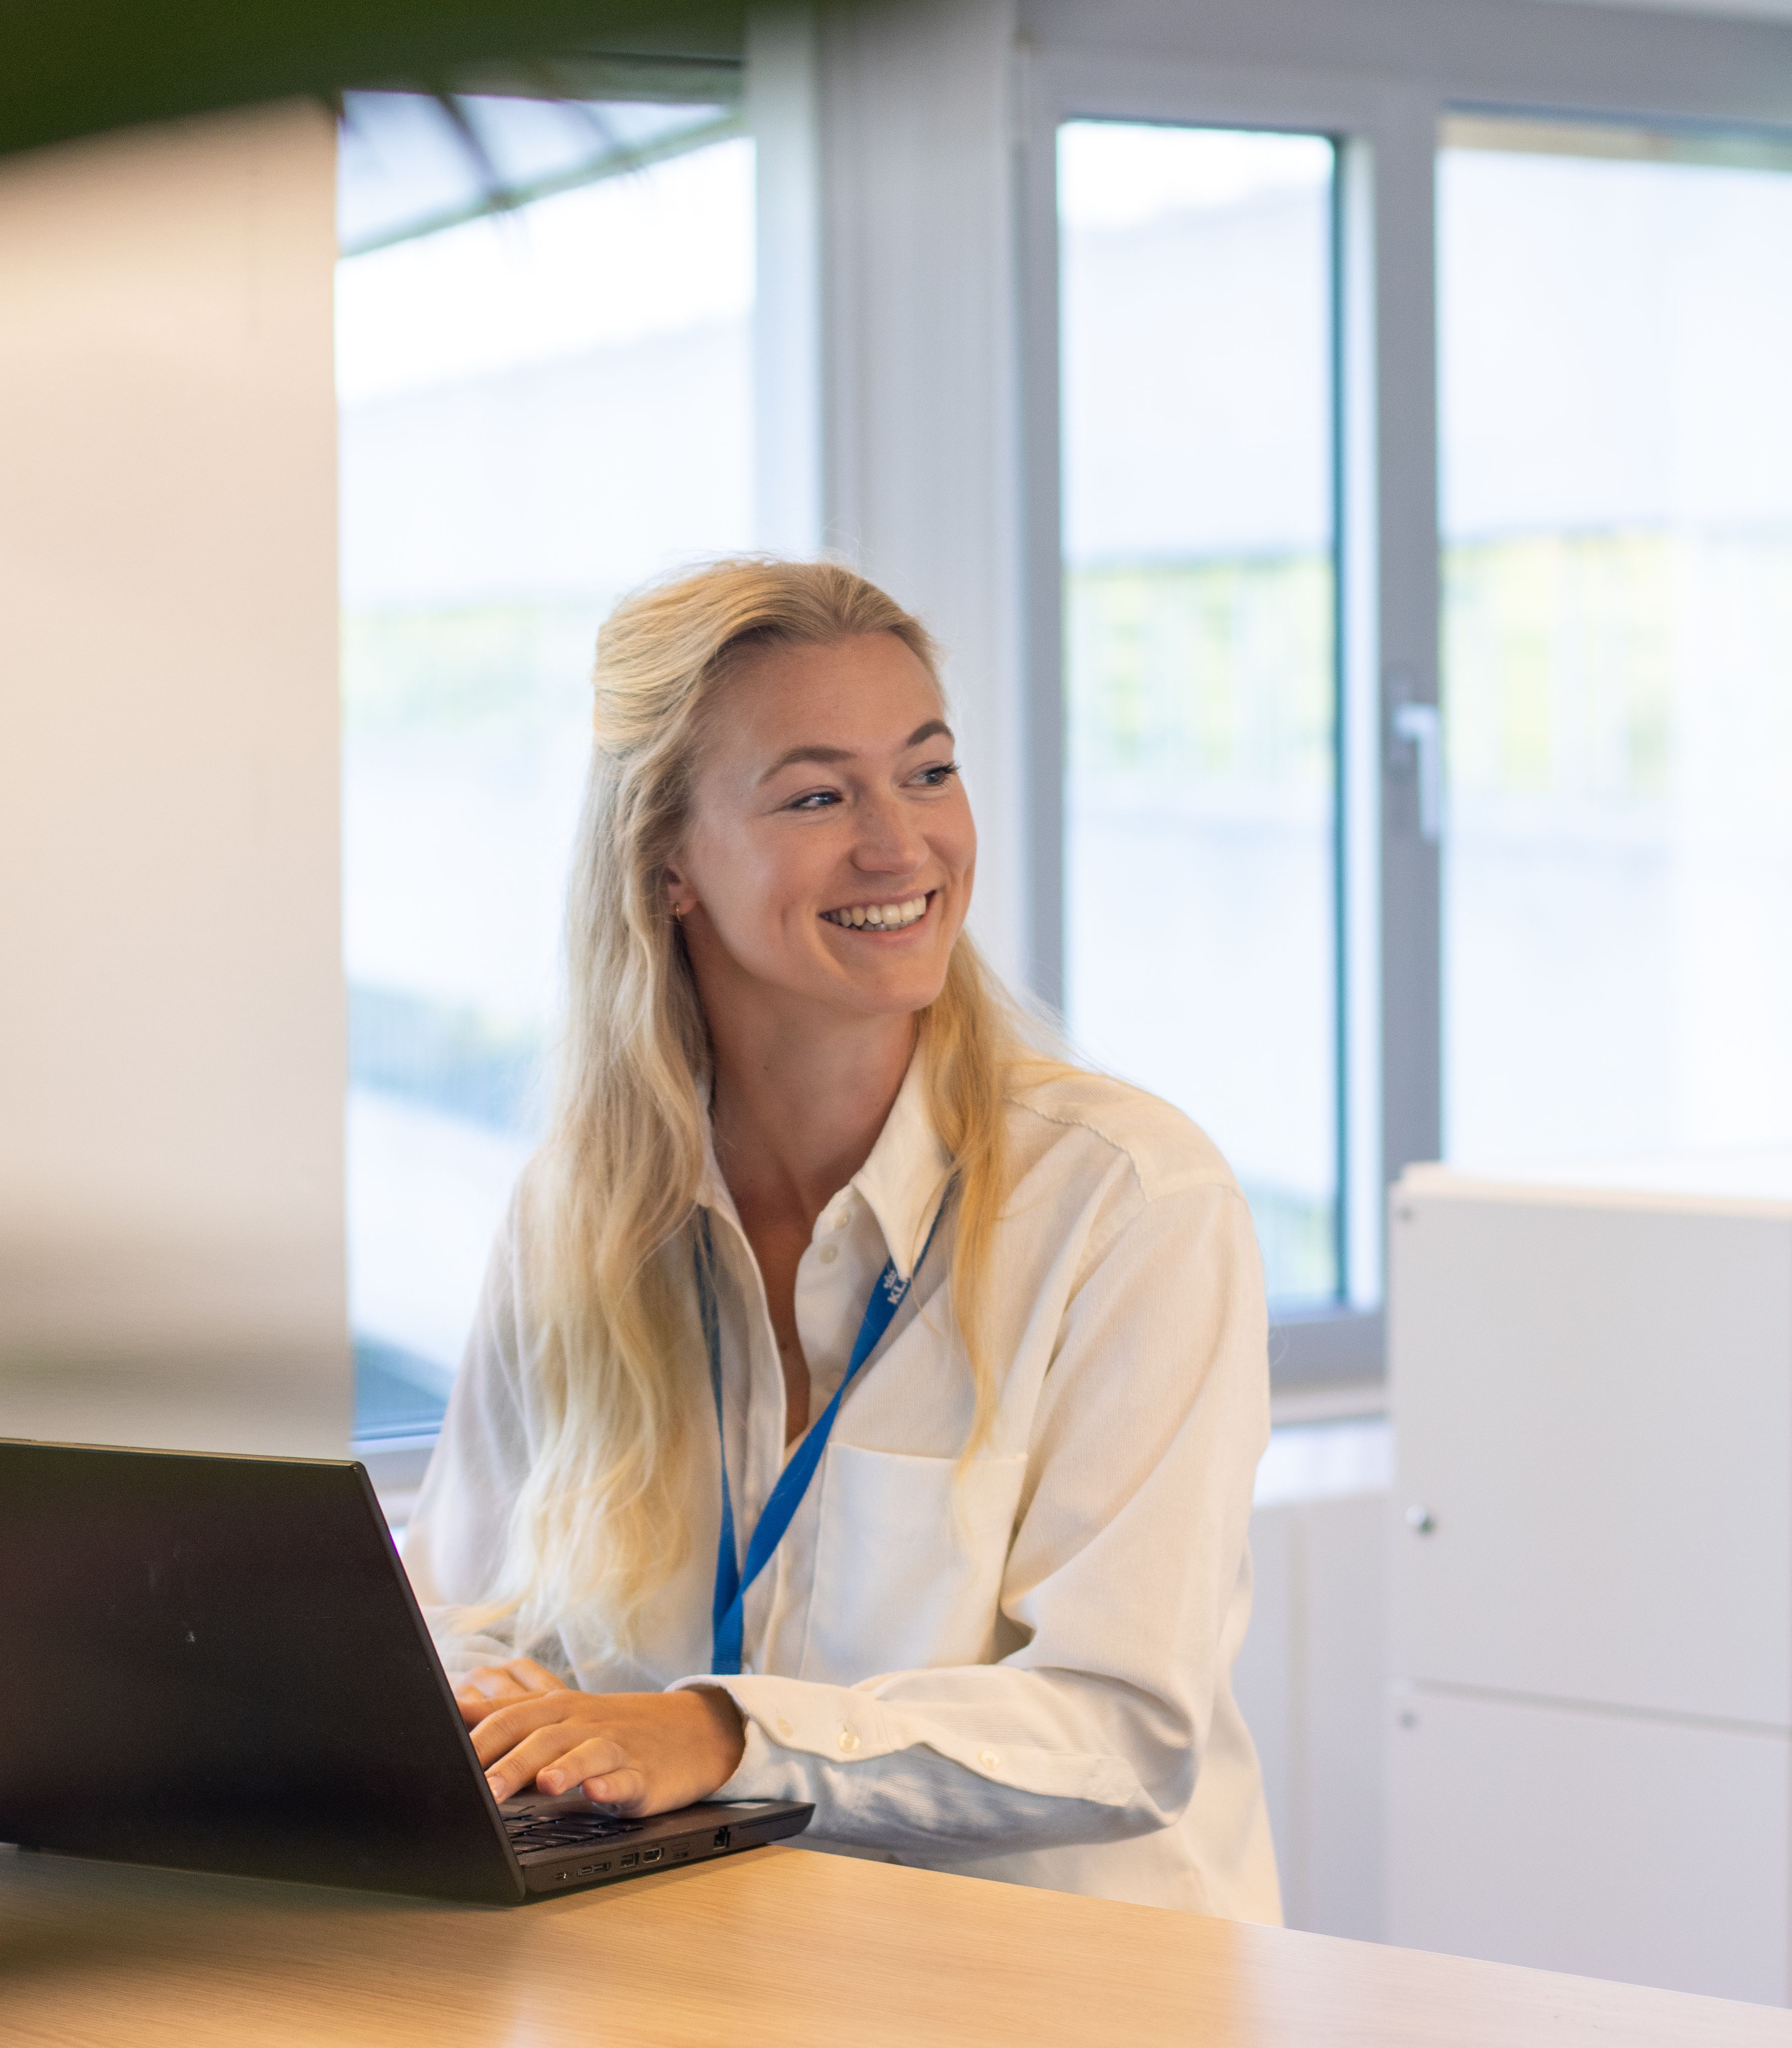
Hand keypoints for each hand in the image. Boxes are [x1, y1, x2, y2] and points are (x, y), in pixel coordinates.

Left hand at [455, 1660, 745, 1815]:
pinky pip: (626, 1778)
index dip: (475, 1737)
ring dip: (562, 1768)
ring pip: (584, 1753)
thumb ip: (504, 1717)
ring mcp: (615, 1747)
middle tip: (480, 1791)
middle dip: (509, 1762)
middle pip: (541, 1736)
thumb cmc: (609, 1728)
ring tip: (543, 1786)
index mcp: (556, 1709)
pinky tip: (598, 1792)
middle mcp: (582, 1723)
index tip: (442, 1760)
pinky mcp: (643, 1774)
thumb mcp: (558, 1717)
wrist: (688, 1731)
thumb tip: (446, 1713)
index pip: (509, 1716)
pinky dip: (611, 1784)